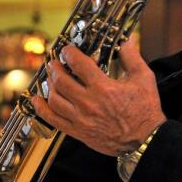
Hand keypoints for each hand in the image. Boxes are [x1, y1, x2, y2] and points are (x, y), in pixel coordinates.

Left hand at [30, 35, 165, 155]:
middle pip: (61, 81)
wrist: (145, 140)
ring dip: (49, 86)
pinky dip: (41, 109)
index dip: (69, 53)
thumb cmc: (145, 110)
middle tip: (54, 62)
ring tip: (49, 78)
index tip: (66, 50)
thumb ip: (131, 57)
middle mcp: (88, 103)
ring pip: (54, 99)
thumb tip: (125, 41)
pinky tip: (37, 100)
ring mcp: (80, 118)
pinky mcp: (77, 132)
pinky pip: (53, 120)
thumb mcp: (144, 79)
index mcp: (103, 88)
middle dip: (55, 68)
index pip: (79, 64)